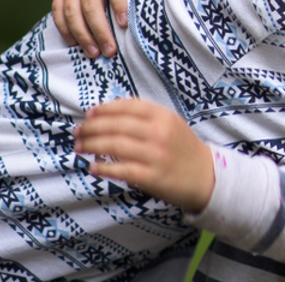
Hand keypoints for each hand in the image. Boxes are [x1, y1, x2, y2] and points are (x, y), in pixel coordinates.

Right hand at [53, 0, 159, 57]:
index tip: (125, 23)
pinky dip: (65, 30)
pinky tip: (76, 45)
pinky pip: (58, 13)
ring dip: (82, 35)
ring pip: (71, 12)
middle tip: (111, 50)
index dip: (118, 3)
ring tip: (95, 53)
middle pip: (90, 4)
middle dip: (100, 29)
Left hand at [74, 98, 213, 213]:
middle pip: (117, 125)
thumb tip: (112, 107)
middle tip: (78, 132)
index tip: (89, 113)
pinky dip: (104, 168)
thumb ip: (146, 115)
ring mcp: (156, 155)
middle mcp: (160, 133)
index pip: (128, 107)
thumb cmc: (183, 149)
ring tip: (79, 147)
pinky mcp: (152, 177)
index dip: (104, 109)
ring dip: (92, 145)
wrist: (206, 176)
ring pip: (115, 146)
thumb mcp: (171, 124)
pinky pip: (122, 170)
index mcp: (164, 117)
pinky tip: (93, 167)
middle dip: (92, 127)